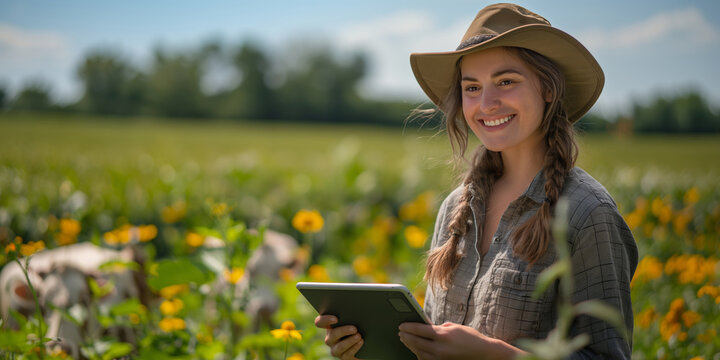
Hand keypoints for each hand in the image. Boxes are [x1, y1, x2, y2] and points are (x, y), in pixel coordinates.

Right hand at [314, 315, 363, 358]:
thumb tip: (355, 309)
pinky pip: (347, 354)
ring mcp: (335, 349)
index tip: (336, 319)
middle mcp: (330, 338)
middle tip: (354, 328)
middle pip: (332, 335)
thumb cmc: (359, 326)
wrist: (366, 343)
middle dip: (343, 331)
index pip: (320, 322)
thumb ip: (350, 314)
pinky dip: (354, 347)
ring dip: (349, 341)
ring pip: (339, 347)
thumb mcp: (354, 319)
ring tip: (359, 336)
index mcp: (329, 326)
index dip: (325, 320)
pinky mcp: (344, 357)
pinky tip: (361, 341)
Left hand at [398, 322, 524, 359]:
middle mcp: (441, 348)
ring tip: (406, 340)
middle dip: (406, 337)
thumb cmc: (470, 337)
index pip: (420, 330)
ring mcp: (441, 359)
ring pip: (419, 353)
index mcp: (443, 335)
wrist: (484, 354)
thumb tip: (424, 326)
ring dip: (411, 346)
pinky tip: (416, 350)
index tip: (401, 325)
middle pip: (417, 342)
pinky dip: (419, 354)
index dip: (408, 327)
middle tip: (400, 332)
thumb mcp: (454, 327)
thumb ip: (438, 327)